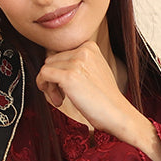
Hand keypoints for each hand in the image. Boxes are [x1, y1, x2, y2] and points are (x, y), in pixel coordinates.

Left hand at [36, 42, 160, 160]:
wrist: (117, 113)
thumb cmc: (105, 98)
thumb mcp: (94, 71)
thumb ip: (77, 63)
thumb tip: (51, 64)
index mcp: (90, 46)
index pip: (61, 53)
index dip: (60, 70)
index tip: (65, 86)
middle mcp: (83, 50)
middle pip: (52, 60)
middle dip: (54, 79)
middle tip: (62, 96)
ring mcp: (76, 62)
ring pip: (46, 68)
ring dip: (50, 86)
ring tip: (61, 100)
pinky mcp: (69, 76)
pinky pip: (43, 74)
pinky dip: (43, 86)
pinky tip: (57, 100)